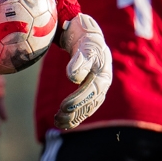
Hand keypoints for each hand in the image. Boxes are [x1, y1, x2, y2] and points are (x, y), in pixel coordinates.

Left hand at [53, 14, 111, 131]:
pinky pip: (84, 108)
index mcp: (104, 73)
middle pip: (90, 102)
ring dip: (73, 117)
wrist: (88, 36)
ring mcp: (98, 89)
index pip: (92, 91)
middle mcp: (103, 84)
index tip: (64, 106)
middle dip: (74, 112)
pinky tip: (63, 123)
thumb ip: (80, 61)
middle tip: (58, 117)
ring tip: (57, 122)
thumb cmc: (86, 39)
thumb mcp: (84, 46)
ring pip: (87, 108)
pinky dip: (74, 116)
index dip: (79, 100)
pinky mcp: (90, 92)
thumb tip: (73, 77)